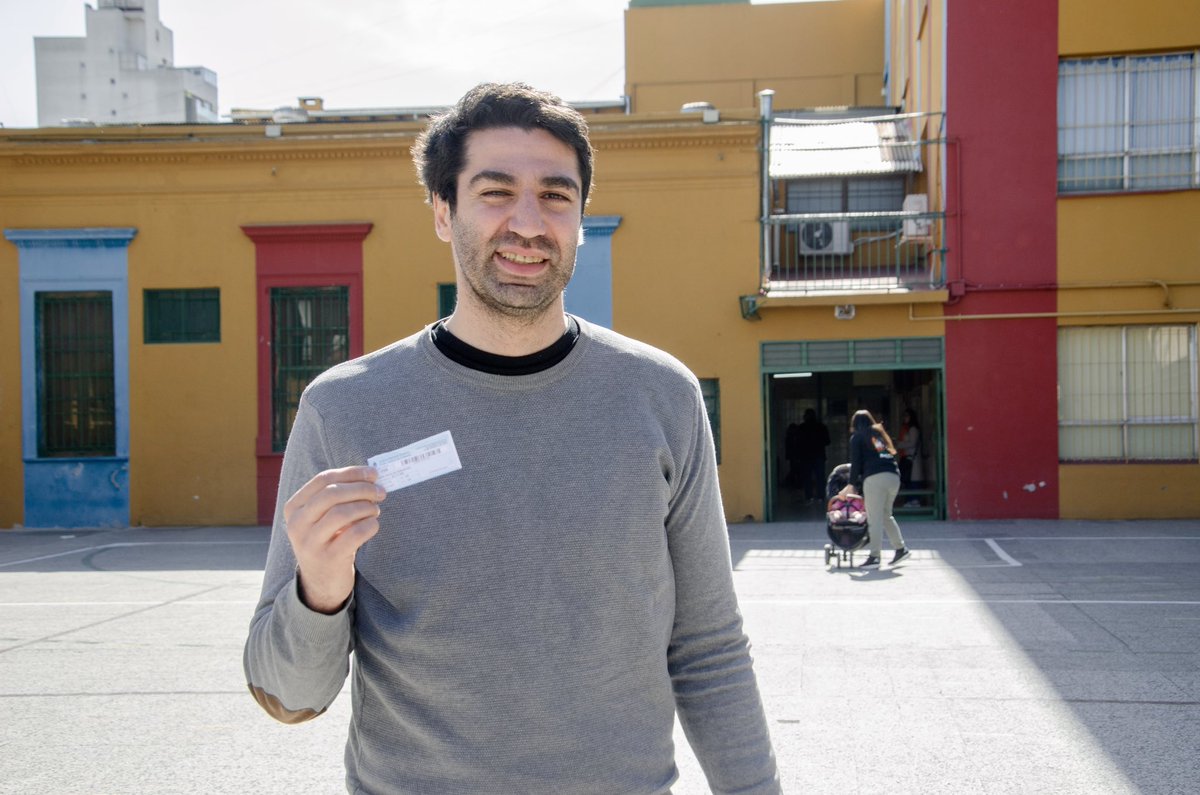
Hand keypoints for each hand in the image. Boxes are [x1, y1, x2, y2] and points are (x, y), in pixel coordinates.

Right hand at [283, 466, 385, 613]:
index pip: (323, 479)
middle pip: (332, 494)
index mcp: (294, 508)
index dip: (351, 473)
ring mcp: (310, 543)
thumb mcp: (322, 517)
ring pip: (342, 513)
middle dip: (362, 489)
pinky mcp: (328, 559)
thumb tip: (371, 476)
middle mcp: (297, 524)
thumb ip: (339, 496)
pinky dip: (369, 525)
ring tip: (375, 510)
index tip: (373, 474)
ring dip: (366, 507)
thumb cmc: (328, 540)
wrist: (320, 582)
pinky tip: (373, 525)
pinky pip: (354, 535)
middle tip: (380, 492)